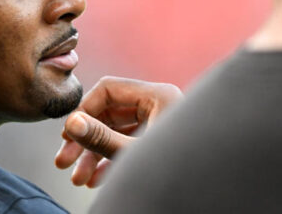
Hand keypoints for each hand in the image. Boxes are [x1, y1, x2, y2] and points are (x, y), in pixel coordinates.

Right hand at [54, 76, 181, 186]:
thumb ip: (101, 138)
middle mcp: (159, 105)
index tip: (67, 135)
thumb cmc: (182, 170)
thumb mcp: (134, 154)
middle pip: (109, 113)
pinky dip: (111, 160)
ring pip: (117, 132)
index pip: (107, 90)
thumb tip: (70, 122)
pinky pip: (130, 144)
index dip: (82, 111)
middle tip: (63, 162)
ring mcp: (162, 124)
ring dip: (95, 155)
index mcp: (157, 96)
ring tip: (78, 179)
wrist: (217, 190)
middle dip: (85, 140)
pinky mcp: (163, 143)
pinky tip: (95, 180)